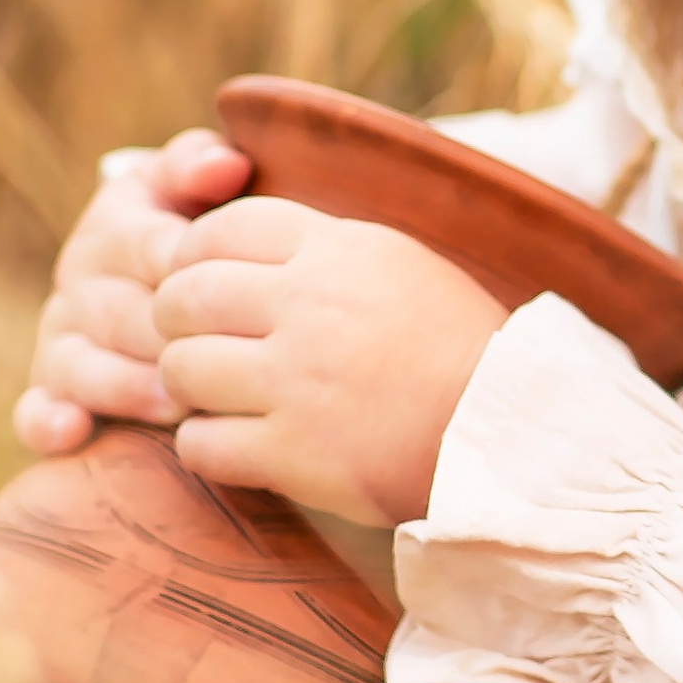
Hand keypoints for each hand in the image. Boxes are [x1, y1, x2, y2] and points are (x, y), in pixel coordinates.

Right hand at [13, 128, 252, 456]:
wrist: (159, 273)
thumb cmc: (196, 225)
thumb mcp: (193, 184)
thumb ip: (201, 164)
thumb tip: (225, 165)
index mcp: (114, 226)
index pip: (148, 246)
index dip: (186, 266)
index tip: (229, 287)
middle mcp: (79, 281)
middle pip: (120, 313)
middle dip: (166, 338)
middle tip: (217, 361)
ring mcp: (59, 337)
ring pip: (81, 365)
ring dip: (125, 386)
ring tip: (175, 403)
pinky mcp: (47, 388)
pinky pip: (35, 410)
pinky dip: (46, 422)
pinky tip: (71, 431)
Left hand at [150, 200, 507, 525]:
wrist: (508, 431)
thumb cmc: (458, 345)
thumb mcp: (402, 263)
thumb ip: (325, 248)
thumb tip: (246, 241)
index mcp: (340, 252)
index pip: (223, 228)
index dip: (195, 253)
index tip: (201, 280)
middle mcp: (310, 308)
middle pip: (185, 295)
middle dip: (173, 318)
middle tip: (192, 340)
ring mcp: (298, 383)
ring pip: (180, 369)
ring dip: (185, 384)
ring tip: (214, 395)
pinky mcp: (293, 454)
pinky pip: (201, 445)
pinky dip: (204, 446)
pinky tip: (232, 443)